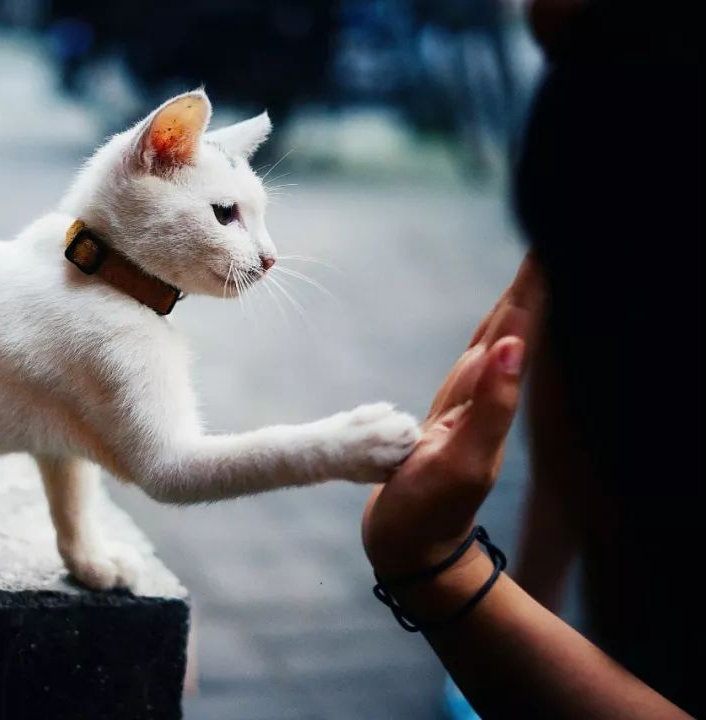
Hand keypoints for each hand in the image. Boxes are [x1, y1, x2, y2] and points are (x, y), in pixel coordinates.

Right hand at [363, 255, 544, 577]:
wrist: (413, 551)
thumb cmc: (431, 513)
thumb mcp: (463, 461)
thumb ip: (490, 405)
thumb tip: (511, 346)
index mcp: (491, 399)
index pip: (518, 330)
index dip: (534, 288)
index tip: (551, 245)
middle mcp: (484, 398)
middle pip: (511, 327)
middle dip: (531, 284)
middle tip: (549, 239)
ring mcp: (466, 408)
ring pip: (495, 343)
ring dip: (515, 306)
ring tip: (531, 272)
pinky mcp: (446, 420)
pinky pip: (472, 367)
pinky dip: (486, 341)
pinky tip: (492, 335)